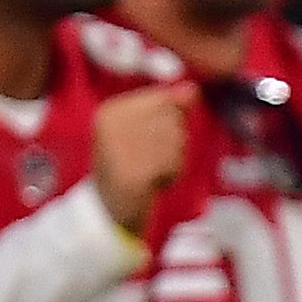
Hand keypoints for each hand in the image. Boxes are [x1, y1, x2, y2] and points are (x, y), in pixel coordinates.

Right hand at [90, 83, 196, 239]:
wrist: (110, 212)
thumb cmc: (131, 166)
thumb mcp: (146, 131)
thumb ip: (169, 107)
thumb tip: (192, 90)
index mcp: (110, 111)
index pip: (163, 99)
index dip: (169, 123)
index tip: (147, 143)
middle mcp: (111, 125)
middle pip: (172, 118)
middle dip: (173, 141)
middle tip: (151, 160)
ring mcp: (120, 149)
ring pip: (177, 139)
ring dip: (174, 159)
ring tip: (152, 171)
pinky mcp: (134, 173)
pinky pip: (174, 162)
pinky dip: (173, 174)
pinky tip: (155, 182)